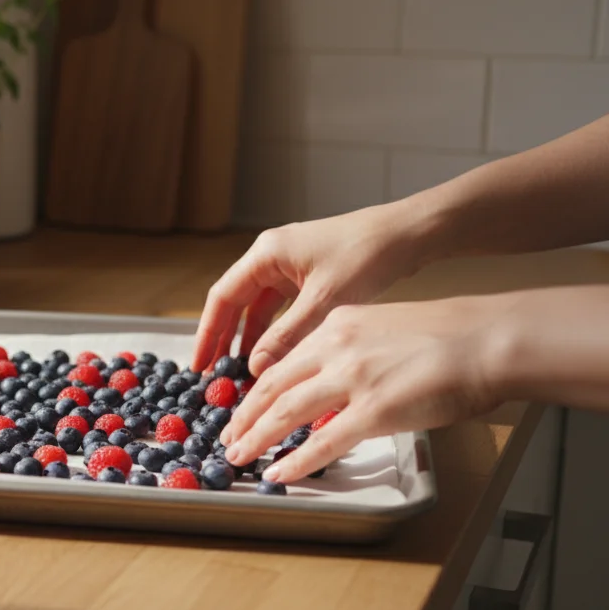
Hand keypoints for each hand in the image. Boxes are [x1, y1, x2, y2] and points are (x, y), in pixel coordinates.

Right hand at [192, 203, 431, 377]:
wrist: (410, 234)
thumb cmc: (367, 255)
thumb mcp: (324, 301)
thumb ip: (286, 336)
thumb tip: (255, 369)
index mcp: (266, 254)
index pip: (222, 298)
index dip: (207, 333)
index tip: (199, 364)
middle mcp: (272, 257)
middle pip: (236, 304)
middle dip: (224, 340)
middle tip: (213, 375)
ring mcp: (290, 267)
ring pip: (259, 309)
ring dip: (250, 339)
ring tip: (242, 374)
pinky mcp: (309, 277)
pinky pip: (281, 309)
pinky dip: (275, 333)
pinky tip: (275, 357)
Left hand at [219, 297, 505, 483]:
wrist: (486, 339)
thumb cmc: (448, 337)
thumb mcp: (382, 329)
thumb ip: (349, 354)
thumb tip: (329, 386)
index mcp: (336, 325)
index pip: (281, 362)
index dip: (254, 391)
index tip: (241, 409)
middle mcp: (336, 349)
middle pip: (272, 388)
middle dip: (244, 417)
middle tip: (228, 438)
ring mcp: (353, 380)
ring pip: (286, 413)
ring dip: (257, 438)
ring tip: (239, 456)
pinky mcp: (375, 410)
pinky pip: (324, 442)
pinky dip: (297, 460)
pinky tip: (280, 472)